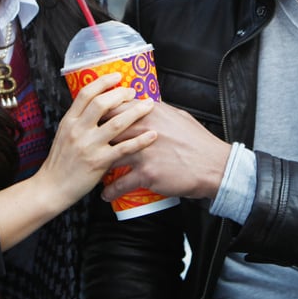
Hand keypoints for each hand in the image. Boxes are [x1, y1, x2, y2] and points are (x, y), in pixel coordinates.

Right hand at [37, 72, 156, 209]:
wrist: (52, 188)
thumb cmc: (60, 162)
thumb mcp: (64, 134)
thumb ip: (79, 120)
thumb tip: (98, 104)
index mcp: (69, 121)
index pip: (86, 94)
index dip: (103, 82)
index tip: (117, 76)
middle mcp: (78, 130)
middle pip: (102, 104)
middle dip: (121, 94)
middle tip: (134, 92)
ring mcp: (89, 146)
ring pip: (116, 124)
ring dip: (136, 112)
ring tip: (149, 105)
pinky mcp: (99, 162)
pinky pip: (124, 148)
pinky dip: (140, 141)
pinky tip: (152, 135)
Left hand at [102, 101, 230, 201]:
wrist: (213, 166)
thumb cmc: (198, 141)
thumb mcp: (178, 116)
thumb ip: (157, 110)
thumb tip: (145, 104)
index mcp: (150, 113)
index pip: (115, 107)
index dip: (100, 113)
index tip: (92, 120)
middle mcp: (142, 129)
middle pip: (106, 131)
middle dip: (93, 139)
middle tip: (84, 147)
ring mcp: (142, 152)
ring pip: (108, 157)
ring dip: (97, 166)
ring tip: (91, 172)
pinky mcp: (146, 174)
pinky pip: (120, 184)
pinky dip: (110, 191)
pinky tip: (105, 194)